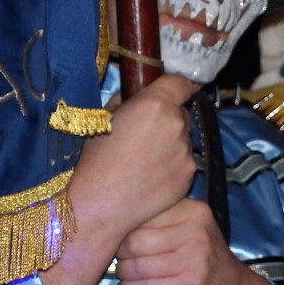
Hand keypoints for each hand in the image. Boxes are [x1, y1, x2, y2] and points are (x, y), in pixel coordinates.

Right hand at [71, 73, 196, 239]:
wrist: (100, 202)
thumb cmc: (95, 159)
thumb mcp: (104, 117)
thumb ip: (128, 102)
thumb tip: (138, 98)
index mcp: (156, 104)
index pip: (180, 82)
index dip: (176, 86)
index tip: (173, 91)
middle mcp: (177, 125)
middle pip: (182, 113)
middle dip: (168, 119)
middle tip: (146, 135)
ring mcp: (185, 152)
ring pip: (184, 140)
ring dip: (171, 144)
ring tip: (144, 161)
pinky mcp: (188, 176)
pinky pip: (184, 163)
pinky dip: (172, 166)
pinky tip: (151, 177)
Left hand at [116, 199, 283, 284]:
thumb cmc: (202, 255)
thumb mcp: (191, 227)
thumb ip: (161, 218)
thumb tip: (112, 219)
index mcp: (193, 210)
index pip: (143, 214)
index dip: (124, 228)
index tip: (119, 238)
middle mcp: (196, 231)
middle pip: (135, 241)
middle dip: (120, 253)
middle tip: (120, 259)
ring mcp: (195, 259)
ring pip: (138, 266)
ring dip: (123, 274)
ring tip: (124, 274)